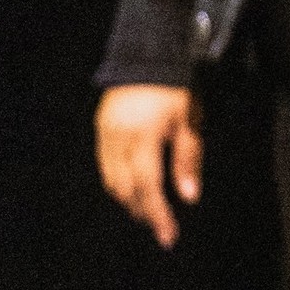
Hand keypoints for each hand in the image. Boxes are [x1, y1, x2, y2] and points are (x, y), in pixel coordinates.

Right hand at [96, 83, 202, 248]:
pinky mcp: (100, 127)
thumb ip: (188, 159)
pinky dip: (118, 182)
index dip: (157, 214)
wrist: (147, 53)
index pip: (148, 187)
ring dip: (128, 199)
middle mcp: (119, 138)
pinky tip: (131, 186)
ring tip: (146, 209)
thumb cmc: (175, 88)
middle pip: (126, 189)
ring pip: (111, 181)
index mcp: (145, 137)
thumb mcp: (189, 120)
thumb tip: (189, 197)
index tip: (168, 236)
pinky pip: (105, 165)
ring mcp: (105, 133)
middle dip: (142, 211)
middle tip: (159, 225)